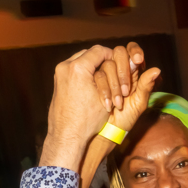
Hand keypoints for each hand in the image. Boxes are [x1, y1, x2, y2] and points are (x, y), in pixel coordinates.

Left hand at [40, 45, 119, 171]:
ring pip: (80, 61)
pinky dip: (83, 74)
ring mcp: (59, 74)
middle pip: (88, 54)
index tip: (120, 64)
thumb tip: (130, 64)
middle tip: (113, 70)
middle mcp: (65, 67)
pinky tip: (92, 86)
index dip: (112, 56)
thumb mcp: (107, 97)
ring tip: (103, 79)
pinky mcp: (57, 82)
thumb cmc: (88, 120)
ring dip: (92, 67)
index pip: (99, 51)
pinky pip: (73, 71)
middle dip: (101, 61)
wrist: (67, 136)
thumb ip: (113, 76)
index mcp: (78, 68)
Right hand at [98, 43, 160, 132]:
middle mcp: (118, 68)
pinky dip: (105, 92)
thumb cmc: (126, 116)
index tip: (138, 60)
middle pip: (118, 52)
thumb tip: (157, 70)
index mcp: (132, 70)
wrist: (109, 129)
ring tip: (119, 103)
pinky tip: (109, 105)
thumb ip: (146, 86)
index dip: (134, 51)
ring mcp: (104, 72)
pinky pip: (97, 77)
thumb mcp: (139, 102)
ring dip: (115, 85)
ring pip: (107, 65)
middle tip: (127, 91)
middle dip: (123, 70)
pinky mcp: (93, 80)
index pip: (132, 51)